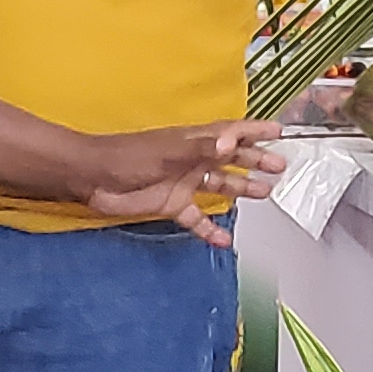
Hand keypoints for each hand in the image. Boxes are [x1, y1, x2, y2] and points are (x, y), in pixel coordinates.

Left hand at [75, 121, 285, 245]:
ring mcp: (183, 183)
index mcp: (193, 141)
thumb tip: (231, 142)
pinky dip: (210, 229)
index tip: (278, 132)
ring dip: (241, 189)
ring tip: (264, 193)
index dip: (254, 131)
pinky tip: (224, 240)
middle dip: (255, 161)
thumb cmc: (127, 157)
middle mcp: (192, 160)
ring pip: (219, 186)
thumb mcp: (168, 151)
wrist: (93, 179)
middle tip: (279, 166)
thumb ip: (201, 148)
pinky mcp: (171, 205)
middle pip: (231, 159)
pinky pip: (196, 218)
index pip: (230, 133)